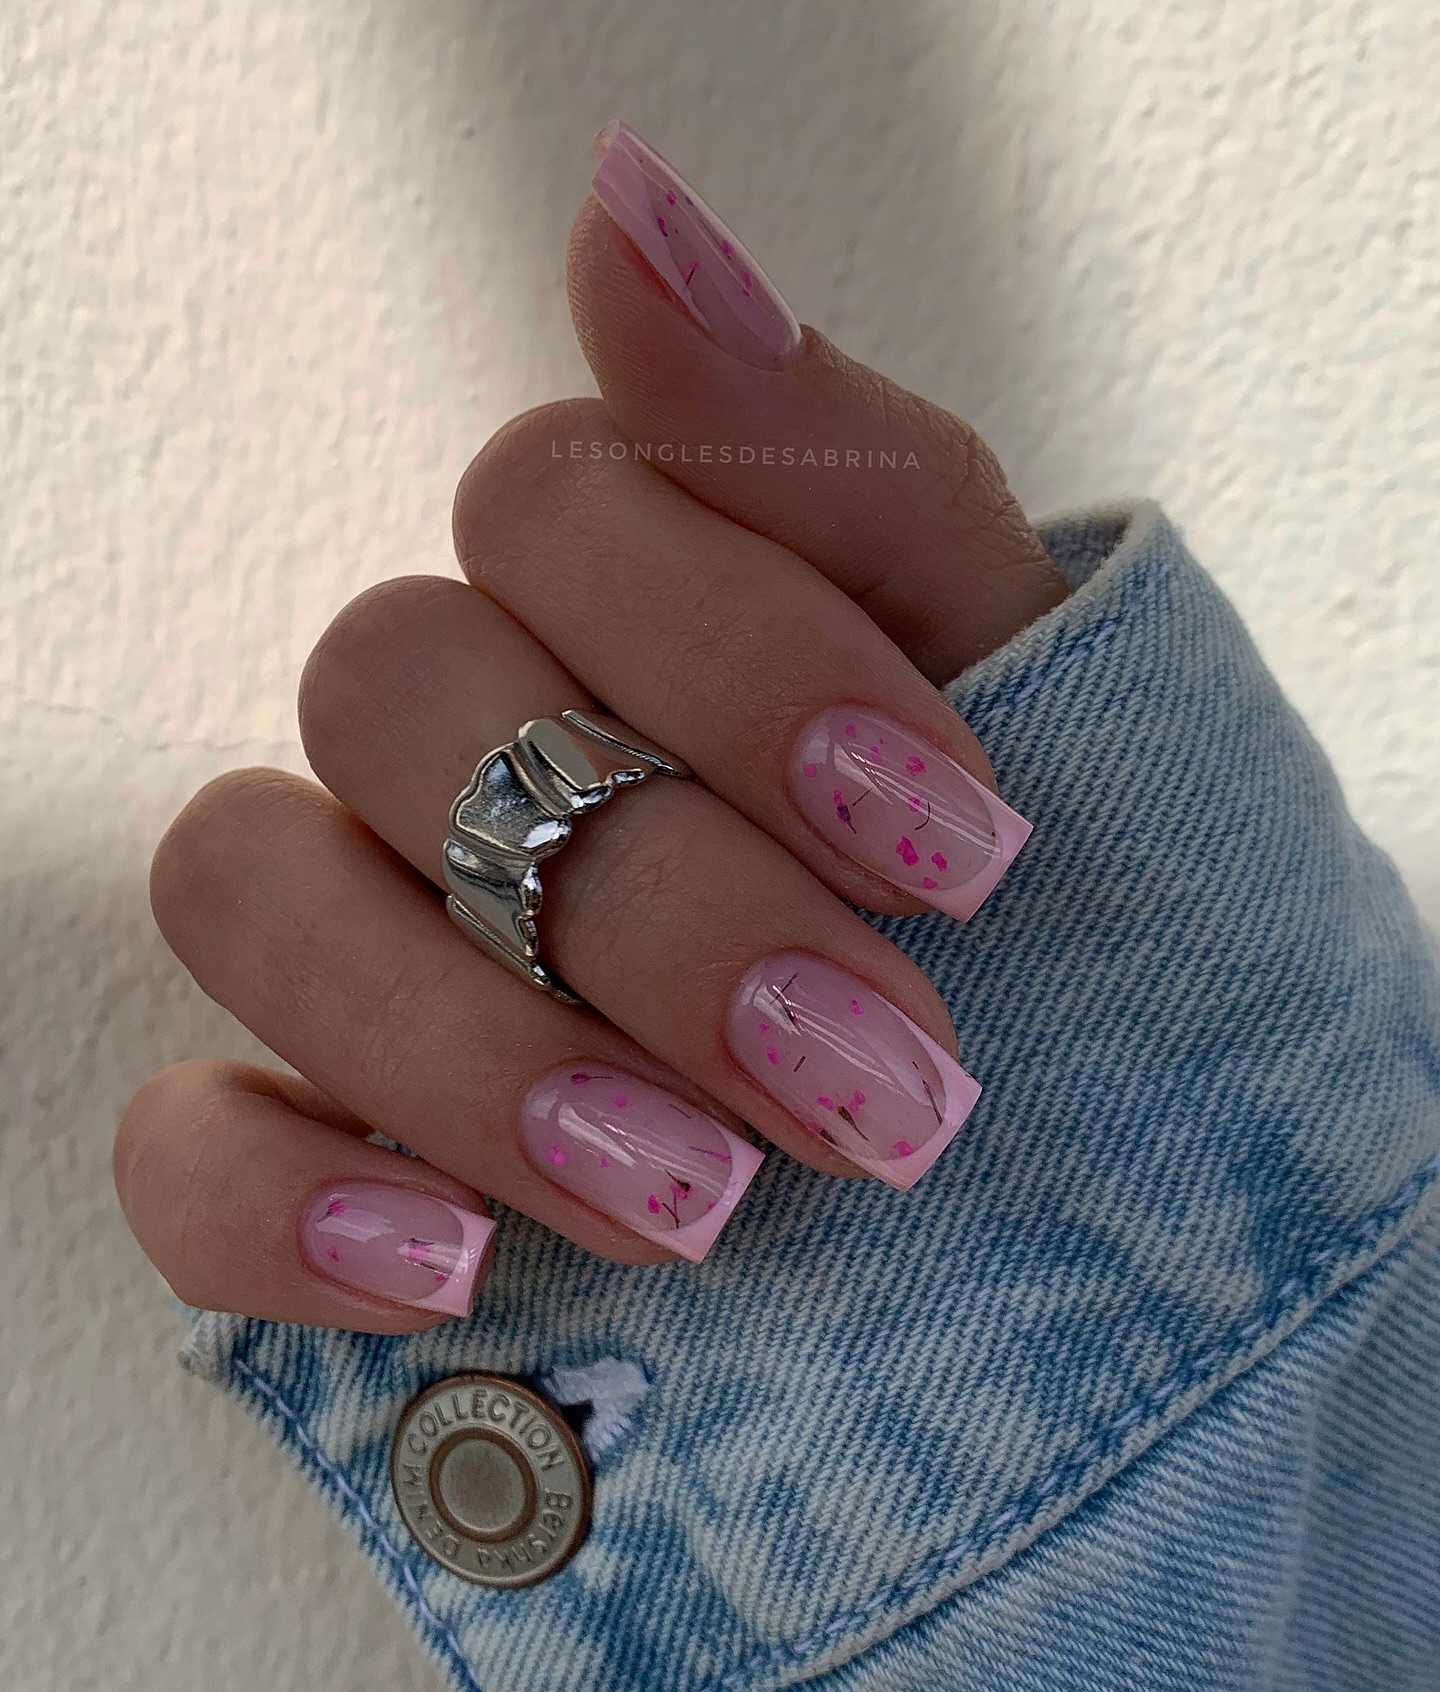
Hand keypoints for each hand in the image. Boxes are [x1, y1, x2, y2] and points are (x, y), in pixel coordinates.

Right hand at [112, 122, 1067, 1331]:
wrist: (1104, 1160)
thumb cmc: (1052, 898)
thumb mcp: (1023, 680)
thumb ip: (838, 466)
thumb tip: (623, 207)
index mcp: (613, 592)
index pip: (550, 505)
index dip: (743, 662)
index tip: (962, 842)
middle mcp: (454, 738)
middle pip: (398, 702)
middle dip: (656, 907)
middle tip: (883, 1078)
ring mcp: (362, 938)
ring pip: (252, 895)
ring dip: (481, 1052)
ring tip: (706, 1203)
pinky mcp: (309, 1151)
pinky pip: (179, 1152)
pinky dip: (288, 1211)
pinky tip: (462, 1268)